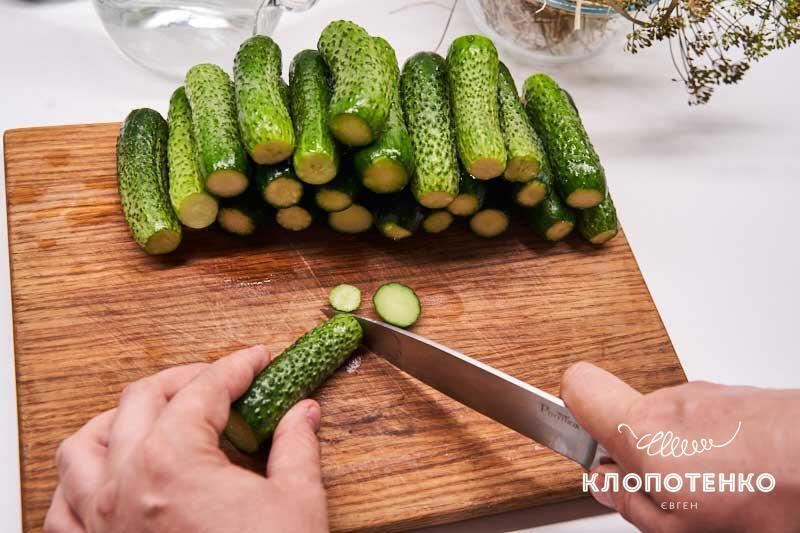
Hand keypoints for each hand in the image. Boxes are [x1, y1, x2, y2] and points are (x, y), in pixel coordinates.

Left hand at [44, 345, 327, 532]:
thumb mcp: (297, 503)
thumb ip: (297, 446)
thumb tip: (304, 413)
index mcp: (174, 462)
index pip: (204, 389)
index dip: (236, 366)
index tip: (254, 360)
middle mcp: (124, 484)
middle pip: (142, 399)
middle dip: (184, 378)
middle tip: (218, 379)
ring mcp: (99, 521)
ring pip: (83, 444)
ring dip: (117, 418)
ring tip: (150, 414)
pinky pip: (60, 506)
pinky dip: (79, 481)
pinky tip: (106, 477)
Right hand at [561, 362, 799, 531]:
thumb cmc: (767, 493)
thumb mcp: (679, 526)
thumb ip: (629, 501)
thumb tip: (605, 485)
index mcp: (642, 430)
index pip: (578, 385)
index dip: (571, 408)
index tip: (581, 439)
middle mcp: (671, 401)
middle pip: (631, 416)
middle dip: (641, 452)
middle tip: (667, 492)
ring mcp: (709, 394)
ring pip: (674, 422)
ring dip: (683, 453)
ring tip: (717, 491)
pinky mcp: (741, 395)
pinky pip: (710, 421)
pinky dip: (716, 447)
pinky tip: (742, 476)